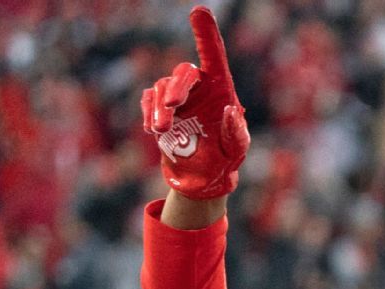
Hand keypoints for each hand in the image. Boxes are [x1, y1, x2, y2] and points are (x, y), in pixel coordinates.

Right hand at [141, 6, 248, 199]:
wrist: (203, 177)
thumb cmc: (226, 157)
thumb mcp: (237, 148)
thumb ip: (235, 132)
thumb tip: (227, 110)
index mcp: (220, 88)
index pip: (213, 55)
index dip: (206, 33)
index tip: (199, 11)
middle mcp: (198, 88)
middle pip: (183, 73)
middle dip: (176, 88)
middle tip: (171, 108)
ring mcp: (176, 98)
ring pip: (161, 89)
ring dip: (159, 107)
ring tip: (160, 130)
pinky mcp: (158, 110)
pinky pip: (148, 101)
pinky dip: (148, 112)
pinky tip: (152, 129)